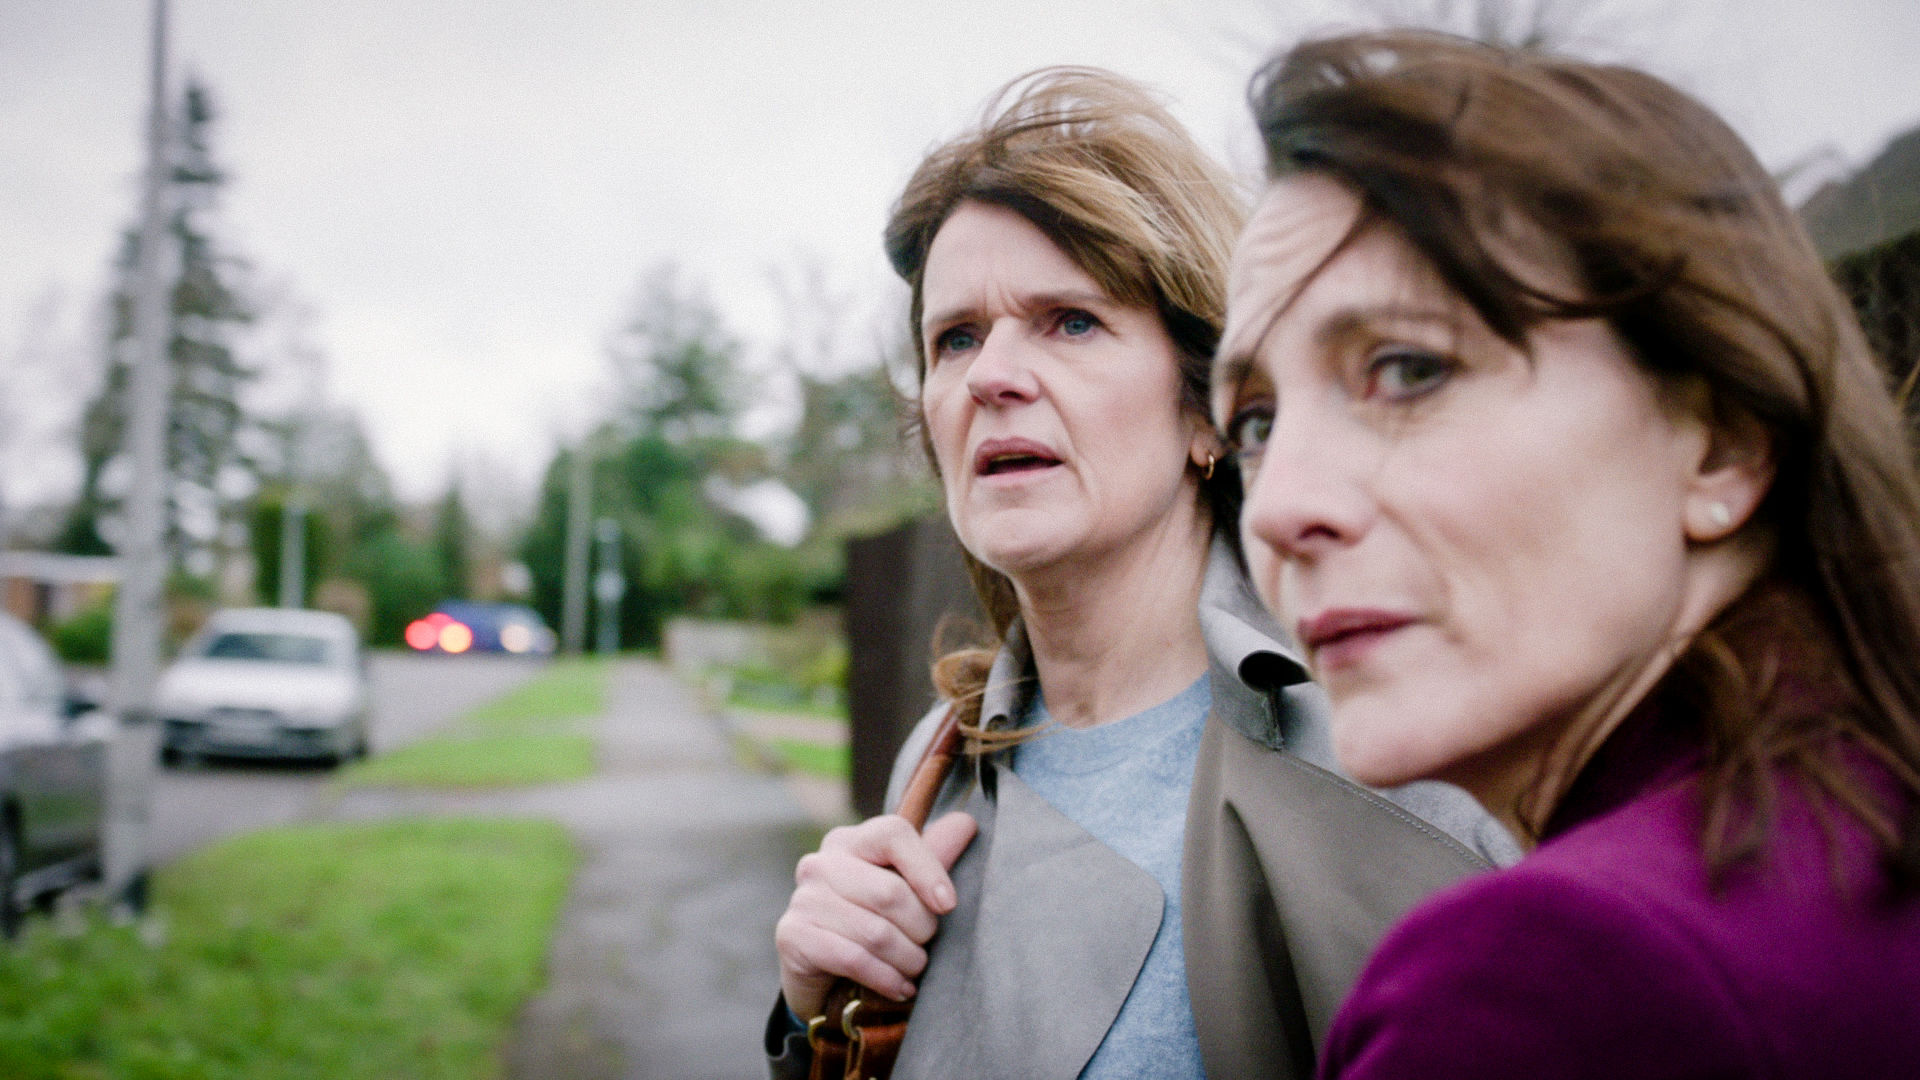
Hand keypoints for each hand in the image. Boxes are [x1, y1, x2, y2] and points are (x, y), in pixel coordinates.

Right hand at [774, 810, 977, 1020]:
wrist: (824, 973)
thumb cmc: (873, 921)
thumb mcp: (905, 887)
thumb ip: (933, 856)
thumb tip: (966, 823)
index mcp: (850, 841)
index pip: (893, 834)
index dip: (928, 868)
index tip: (948, 904)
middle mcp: (821, 863)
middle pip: (890, 892)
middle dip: (922, 927)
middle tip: (928, 945)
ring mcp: (803, 899)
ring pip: (875, 932)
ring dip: (907, 959)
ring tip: (916, 968)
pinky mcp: (793, 936)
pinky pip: (854, 959)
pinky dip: (887, 979)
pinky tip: (901, 988)